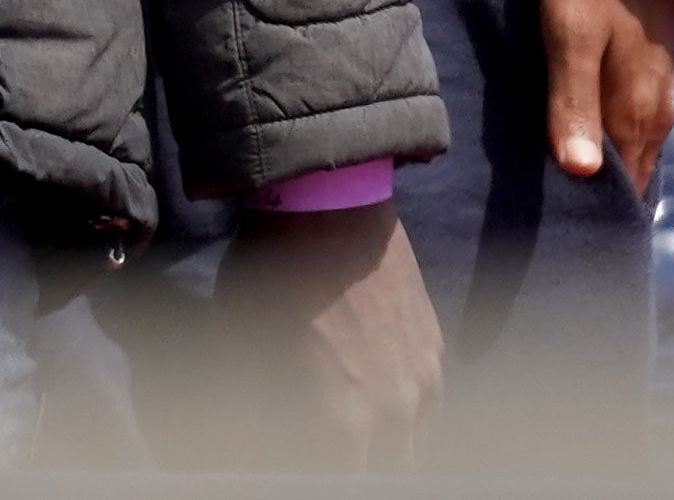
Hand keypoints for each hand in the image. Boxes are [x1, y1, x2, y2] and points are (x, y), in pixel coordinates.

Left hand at [220, 198, 440, 464]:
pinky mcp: (434, 349)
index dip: (312, 475)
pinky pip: (429, 407)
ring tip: (355, 436)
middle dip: (355, 467)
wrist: (329, 201)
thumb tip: (247, 442)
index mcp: (342, 420)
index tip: (291, 463)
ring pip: (412, 446)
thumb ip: (251, 408)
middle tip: (329, 447)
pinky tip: (380, 405)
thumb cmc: (271, 270)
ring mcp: (422, 380)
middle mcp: (393, 411)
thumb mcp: (239, 341)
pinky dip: (407, 417)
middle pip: (384, 473)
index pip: (338, 481)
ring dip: (386, 449)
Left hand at [541, 0, 673, 198]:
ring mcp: (656, 95)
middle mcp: (654, 116)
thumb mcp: (572, 36)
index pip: (621, 190)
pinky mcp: (650, 75)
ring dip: (602, 167)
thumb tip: (581, 172)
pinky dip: (608, 140)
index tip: (558, 229)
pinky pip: (631, 125)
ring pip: (631, 150)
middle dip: (596, 197)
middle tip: (551, 214)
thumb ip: (575, 101)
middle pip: (628, 175)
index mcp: (636, 115)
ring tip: (559, 184)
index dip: (592, 212)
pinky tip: (581, 138)